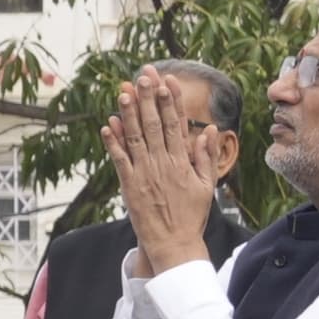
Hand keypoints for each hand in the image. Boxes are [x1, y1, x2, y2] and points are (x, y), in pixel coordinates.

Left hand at [105, 72, 223, 275]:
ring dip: (129, 112)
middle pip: (155, 124)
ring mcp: (145, 173)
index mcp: (183, 162)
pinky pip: (119, 159)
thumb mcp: (206, 186)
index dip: (171, 101)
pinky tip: (108, 123)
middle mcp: (164, 164)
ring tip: (124, 91)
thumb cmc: (191, 216)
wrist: (174, 243)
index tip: (168, 80)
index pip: (176, 124)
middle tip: (143, 74)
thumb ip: (205, 157)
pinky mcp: (129, 185)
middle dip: (149, 98)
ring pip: (136, 137)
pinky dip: (113, 141)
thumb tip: (209, 130)